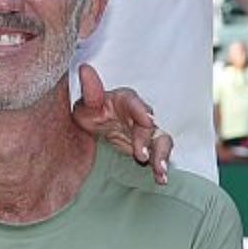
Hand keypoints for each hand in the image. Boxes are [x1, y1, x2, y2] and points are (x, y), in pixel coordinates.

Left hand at [71, 66, 171, 182]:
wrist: (93, 126)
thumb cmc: (91, 112)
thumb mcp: (85, 104)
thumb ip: (89, 91)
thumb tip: (85, 69)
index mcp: (125, 101)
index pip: (135, 103)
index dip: (142, 111)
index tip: (147, 121)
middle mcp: (140, 115)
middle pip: (150, 126)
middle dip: (148, 141)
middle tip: (141, 155)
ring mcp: (146, 133)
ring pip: (160, 140)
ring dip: (162, 156)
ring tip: (160, 172)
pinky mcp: (148, 148)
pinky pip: (158, 156)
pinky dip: (161, 167)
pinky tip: (161, 179)